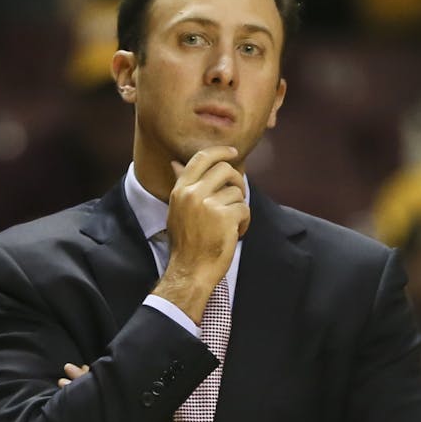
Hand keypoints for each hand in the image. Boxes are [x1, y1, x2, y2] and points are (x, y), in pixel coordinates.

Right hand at [162, 145, 246, 288]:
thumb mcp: (177, 210)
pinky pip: (244, 208)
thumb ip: (181, 185)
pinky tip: (236, 233)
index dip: (220, 151)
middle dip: (237, 181)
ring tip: (231, 224)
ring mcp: (209, 205)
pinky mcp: (225, 217)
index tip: (233, 152)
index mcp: (181, 190)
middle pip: (225, 169)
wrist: (190, 270)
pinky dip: (245, 222)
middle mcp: (193, 193)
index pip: (201, 158)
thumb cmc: (186, 242)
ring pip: (237, 192)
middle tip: (237, 196)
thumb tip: (175, 163)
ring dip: (240, 208)